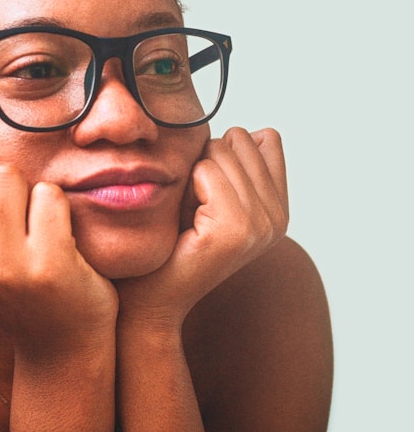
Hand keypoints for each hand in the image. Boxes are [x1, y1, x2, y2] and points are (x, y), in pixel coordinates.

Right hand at [0, 152, 117, 356]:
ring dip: (24, 188)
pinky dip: (56, 205)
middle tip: (6, 212)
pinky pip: (47, 194)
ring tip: (30, 222)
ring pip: (5, 173)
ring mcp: (3, 266)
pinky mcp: (48, 265)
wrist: (59, 340)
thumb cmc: (7, 282)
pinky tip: (56, 236)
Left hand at [114, 127, 288, 328]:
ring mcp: (261, 225)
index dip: (226, 153)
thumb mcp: (211, 195)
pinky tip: (183, 223)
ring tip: (188, 218)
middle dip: (207, 162)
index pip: (265, 138)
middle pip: (239, 139)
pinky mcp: (235, 229)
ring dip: (192, 177)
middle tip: (195, 208)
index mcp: (279, 209)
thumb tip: (248, 132)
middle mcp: (278, 218)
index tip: (211, 195)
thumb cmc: (172, 241)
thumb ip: (235, 164)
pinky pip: (204, 172)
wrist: (151, 299)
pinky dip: (184, 189)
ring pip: (219, 152)